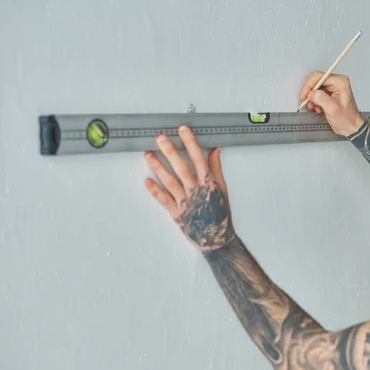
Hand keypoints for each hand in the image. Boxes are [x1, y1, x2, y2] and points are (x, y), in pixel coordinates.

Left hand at [143, 126, 235, 251]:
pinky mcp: (177, 214)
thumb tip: (215, 150)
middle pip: (182, 168)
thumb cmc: (220, 214)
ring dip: (158, 167)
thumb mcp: (222, 189)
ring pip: (170, 181)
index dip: (190, 143)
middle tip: (160, 138)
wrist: (218, 239)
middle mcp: (197, 191)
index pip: (199, 158)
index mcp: (209, 183)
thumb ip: (216, 169)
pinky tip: (147, 180)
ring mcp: (186, 203)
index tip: (183, 130)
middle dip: (170, 151)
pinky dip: (155, 191)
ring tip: (148, 155)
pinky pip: (164, 200)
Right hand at [299, 72, 364, 136]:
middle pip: (315, 80)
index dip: (309, 85)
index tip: (304, 95)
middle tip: (306, 100)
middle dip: (309, 91)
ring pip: (315, 87)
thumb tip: (311, 93)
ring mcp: (333, 88)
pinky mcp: (329, 94)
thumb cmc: (347, 119)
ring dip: (311, 97)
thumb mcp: (333, 109)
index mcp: (340, 82)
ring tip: (313, 106)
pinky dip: (314, 101)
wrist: (350, 127)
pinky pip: (317, 93)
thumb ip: (321, 98)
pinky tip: (317, 108)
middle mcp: (336, 82)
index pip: (319, 76)